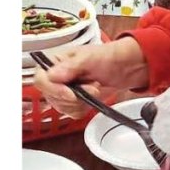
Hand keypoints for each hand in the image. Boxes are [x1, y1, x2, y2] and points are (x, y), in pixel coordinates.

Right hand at [33, 37, 148, 118]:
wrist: (128, 67)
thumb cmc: (110, 56)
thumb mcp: (91, 57)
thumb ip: (72, 66)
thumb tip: (52, 74)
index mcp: (55, 61)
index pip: (41, 80)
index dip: (55, 89)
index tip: (71, 92)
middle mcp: (56, 76)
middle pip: (51, 96)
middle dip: (74, 96)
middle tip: (92, 86)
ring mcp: (64, 90)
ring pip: (61, 107)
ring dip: (81, 102)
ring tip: (94, 88)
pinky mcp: (74, 102)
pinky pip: (72, 113)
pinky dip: (84, 108)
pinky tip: (92, 98)